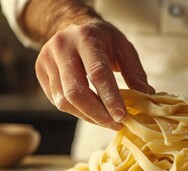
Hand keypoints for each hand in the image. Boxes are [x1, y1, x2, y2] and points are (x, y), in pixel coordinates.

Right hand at [35, 20, 154, 129]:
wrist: (74, 28)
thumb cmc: (103, 40)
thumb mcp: (124, 48)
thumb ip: (134, 71)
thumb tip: (147, 95)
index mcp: (85, 38)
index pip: (97, 73)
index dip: (110, 98)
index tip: (122, 117)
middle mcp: (62, 47)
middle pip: (76, 91)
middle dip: (98, 114)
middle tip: (116, 125)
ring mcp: (47, 60)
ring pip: (64, 101)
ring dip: (88, 117)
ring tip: (107, 122)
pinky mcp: (41, 72)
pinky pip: (57, 101)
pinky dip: (77, 112)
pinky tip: (93, 113)